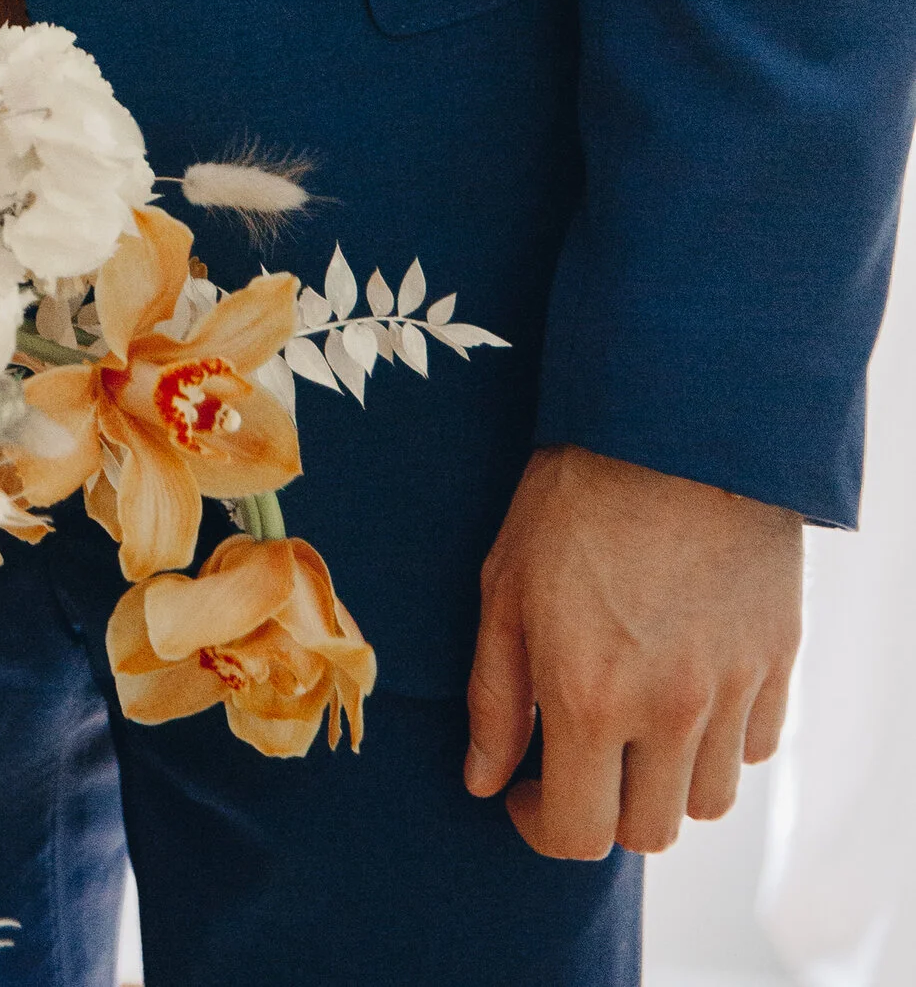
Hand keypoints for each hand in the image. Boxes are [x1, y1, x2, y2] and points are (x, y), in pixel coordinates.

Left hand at [464, 443, 800, 857]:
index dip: (542, 828)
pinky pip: (754, 748)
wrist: (672, 425)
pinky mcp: (776, 663)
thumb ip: (493, 696)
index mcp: (590, 697)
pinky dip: (720, 742)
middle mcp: (669, 711)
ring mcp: (731, 691)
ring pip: (708, 802)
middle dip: (604, 808)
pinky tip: (687, 691)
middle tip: (579, 756)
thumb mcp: (504, 586)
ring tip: (634, 724)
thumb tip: (483, 781)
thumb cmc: (572, 495)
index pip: (578, 833)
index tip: (526, 792)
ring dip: (665, 783)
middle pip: (648, 832)